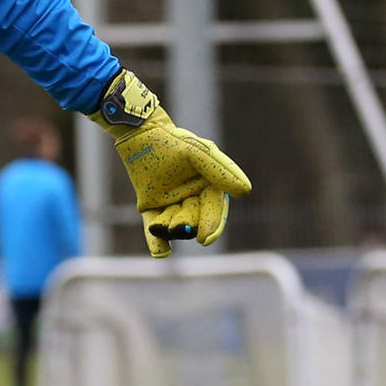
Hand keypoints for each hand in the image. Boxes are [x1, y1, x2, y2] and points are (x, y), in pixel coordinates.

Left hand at [88, 69, 251, 257]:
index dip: (213, 225)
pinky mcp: (150, 206)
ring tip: (161, 226)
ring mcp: (171, 203)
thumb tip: (245, 191)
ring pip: (174, 224)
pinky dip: (156, 241)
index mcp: (209, 185)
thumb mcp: (197, 153)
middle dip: (188, 226)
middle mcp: (192, 197)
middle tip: (179, 227)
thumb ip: (220, 170)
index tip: (206, 239)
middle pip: (195, 219)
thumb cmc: (173, 141)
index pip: (215, 210)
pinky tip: (160, 253)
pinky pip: (154, 226)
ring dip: (169, 229)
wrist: (140, 133)